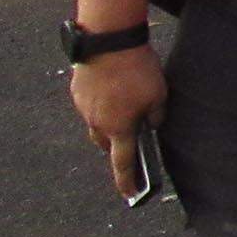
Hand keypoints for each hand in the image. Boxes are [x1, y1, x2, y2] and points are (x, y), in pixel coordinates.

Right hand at [70, 44, 167, 199]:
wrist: (107, 41)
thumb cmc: (136, 71)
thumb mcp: (158, 95)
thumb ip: (156, 116)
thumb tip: (150, 124)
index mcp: (118, 128)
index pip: (123, 163)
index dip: (126, 181)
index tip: (129, 195)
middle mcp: (96, 122)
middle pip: (106, 142)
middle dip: (117, 144)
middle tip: (131, 136)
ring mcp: (83, 107)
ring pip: (98, 122)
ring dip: (110, 120)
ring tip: (126, 105)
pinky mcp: (77, 90)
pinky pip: (91, 104)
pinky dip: (102, 103)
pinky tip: (114, 88)